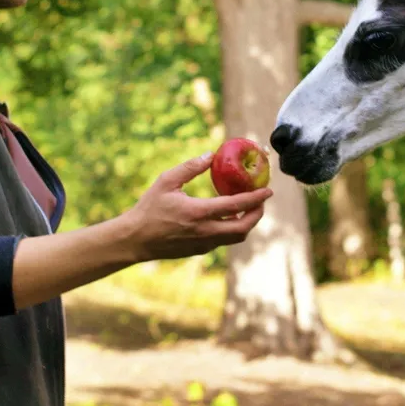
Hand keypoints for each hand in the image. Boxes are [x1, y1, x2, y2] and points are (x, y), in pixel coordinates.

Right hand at [120, 152, 272, 261]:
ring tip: (247, 208)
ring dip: (246, 223)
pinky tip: (227, 217)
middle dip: (258, 214)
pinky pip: (223, 241)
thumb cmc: (149, 208)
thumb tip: (210, 155)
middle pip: (244, 228)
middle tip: (261, 201)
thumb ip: (189, 167)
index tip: (268, 190)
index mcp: (198, 213)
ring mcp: (204, 244)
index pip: (236, 206)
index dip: (256, 198)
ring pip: (236, 237)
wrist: (135, 239)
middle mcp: (205, 232)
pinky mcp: (200, 251)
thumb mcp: (166, 181)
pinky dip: (232, 229)